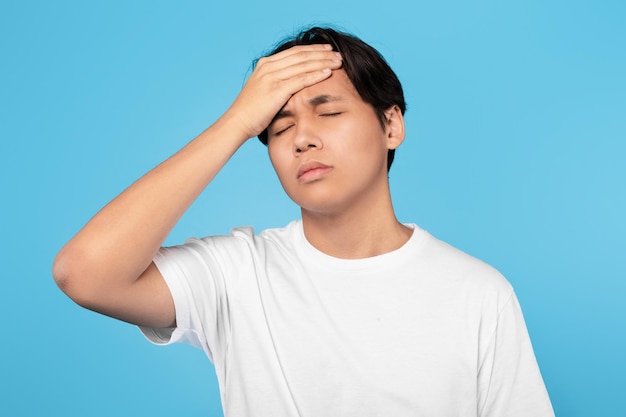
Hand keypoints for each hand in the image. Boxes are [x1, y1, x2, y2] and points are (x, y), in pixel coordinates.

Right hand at [224, 44, 342, 139]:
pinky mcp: (276, 89)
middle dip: (321, 54)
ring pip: (303, 65)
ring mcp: (271, 77)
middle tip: (338, 55)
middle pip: (301, 55)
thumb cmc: (251, 112)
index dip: (313, 50)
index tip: (327, 50)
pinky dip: (316, 75)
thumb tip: (292, 85)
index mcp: (265, 64)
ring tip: (338, 62)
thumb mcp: (263, 90)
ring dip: (323, 62)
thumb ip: (276, 83)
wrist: (237, 122)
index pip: (294, 52)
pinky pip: (301, 79)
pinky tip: (328, 73)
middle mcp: (268, 66)